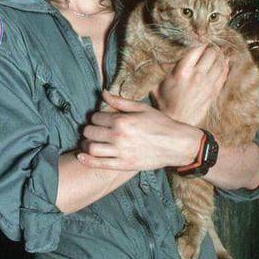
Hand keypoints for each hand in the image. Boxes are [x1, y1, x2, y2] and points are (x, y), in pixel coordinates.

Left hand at [77, 89, 201, 170]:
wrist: (177, 144)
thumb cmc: (160, 124)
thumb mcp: (141, 108)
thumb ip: (120, 101)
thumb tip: (103, 92)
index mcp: (122, 120)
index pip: (96, 117)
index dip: (95, 118)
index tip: (98, 120)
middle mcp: (119, 136)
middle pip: (90, 132)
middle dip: (88, 130)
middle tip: (92, 130)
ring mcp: (121, 152)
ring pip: (91, 148)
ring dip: (86, 144)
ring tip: (89, 142)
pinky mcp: (124, 165)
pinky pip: (99, 164)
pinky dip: (87, 160)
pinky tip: (81, 156)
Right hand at [151, 45, 228, 125]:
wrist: (176, 121)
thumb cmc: (164, 102)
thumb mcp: (157, 84)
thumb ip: (161, 71)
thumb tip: (159, 59)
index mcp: (181, 71)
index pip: (196, 50)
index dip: (200, 43)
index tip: (200, 41)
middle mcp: (196, 76)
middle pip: (210, 54)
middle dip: (212, 48)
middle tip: (211, 46)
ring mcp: (207, 84)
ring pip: (219, 63)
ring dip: (220, 55)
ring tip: (218, 52)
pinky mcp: (213, 92)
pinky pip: (223, 75)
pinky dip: (225, 66)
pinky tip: (224, 62)